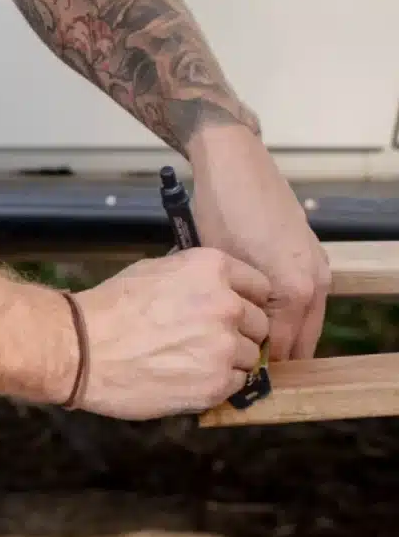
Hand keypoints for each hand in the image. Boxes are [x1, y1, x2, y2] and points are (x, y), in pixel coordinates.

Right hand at [72, 247, 269, 418]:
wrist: (85, 347)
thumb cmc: (113, 305)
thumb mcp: (155, 270)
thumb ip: (195, 277)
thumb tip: (213, 287)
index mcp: (212, 268)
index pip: (259, 285)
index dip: (246, 299)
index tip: (234, 310)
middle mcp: (227, 304)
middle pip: (259, 323)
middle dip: (239, 331)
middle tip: (208, 338)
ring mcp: (225, 346)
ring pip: (250, 356)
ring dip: (230, 359)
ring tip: (195, 359)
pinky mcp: (217, 384)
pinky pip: (237, 384)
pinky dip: (219, 382)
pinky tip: (190, 376)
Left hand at [188, 122, 331, 360]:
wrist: (234, 162)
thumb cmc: (220, 211)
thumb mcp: (219, 268)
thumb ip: (233, 308)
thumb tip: (228, 339)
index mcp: (294, 292)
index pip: (282, 351)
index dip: (256, 366)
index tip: (235, 374)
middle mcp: (315, 283)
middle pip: (301, 341)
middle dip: (275, 356)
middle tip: (241, 365)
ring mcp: (318, 266)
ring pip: (305, 319)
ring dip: (282, 332)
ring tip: (246, 338)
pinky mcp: (313, 252)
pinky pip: (304, 295)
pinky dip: (287, 308)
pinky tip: (258, 307)